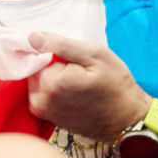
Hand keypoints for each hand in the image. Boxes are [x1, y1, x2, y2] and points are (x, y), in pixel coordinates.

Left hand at [26, 32, 150, 141]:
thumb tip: (32, 37)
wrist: (126, 120)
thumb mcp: (94, 55)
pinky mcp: (43, 116)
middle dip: (52, 64)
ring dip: (52, 76)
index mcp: (50, 82)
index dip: (54, 51)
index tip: (73, 58)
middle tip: (78, 70)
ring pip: (36, 79)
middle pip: (34, 67)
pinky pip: (39, 91)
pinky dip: (51, 87)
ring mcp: (40, 110)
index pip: (36, 54)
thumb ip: (60, 44)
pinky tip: (71, 91)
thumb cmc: (115, 85)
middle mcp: (39, 99)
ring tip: (77, 81)